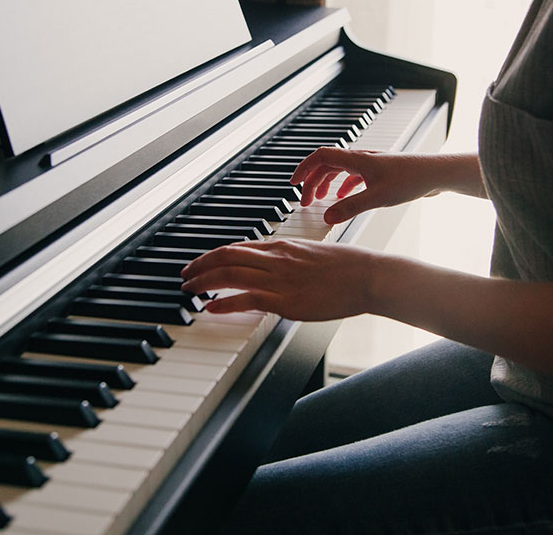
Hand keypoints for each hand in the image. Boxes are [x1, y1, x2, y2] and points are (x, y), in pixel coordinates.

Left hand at [181, 239, 380, 320]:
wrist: (367, 276)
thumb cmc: (347, 265)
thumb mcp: (313, 253)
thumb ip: (289, 259)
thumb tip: (273, 266)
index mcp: (282, 246)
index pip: (237, 247)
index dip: (213, 255)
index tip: (200, 263)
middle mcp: (276, 258)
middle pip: (226, 257)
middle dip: (200, 266)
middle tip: (185, 275)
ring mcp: (279, 279)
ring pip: (230, 274)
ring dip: (204, 281)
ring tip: (189, 289)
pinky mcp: (286, 300)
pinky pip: (246, 298)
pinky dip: (224, 302)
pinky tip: (210, 307)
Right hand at [290, 148, 440, 223]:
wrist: (437, 174)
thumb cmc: (413, 179)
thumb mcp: (378, 197)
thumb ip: (350, 207)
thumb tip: (327, 216)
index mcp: (356, 159)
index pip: (320, 157)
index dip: (304, 169)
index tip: (293, 183)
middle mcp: (360, 158)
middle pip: (326, 165)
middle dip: (312, 182)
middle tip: (304, 201)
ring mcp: (369, 165)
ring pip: (338, 170)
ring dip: (325, 184)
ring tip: (318, 200)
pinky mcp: (378, 172)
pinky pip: (352, 176)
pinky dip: (342, 186)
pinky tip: (344, 198)